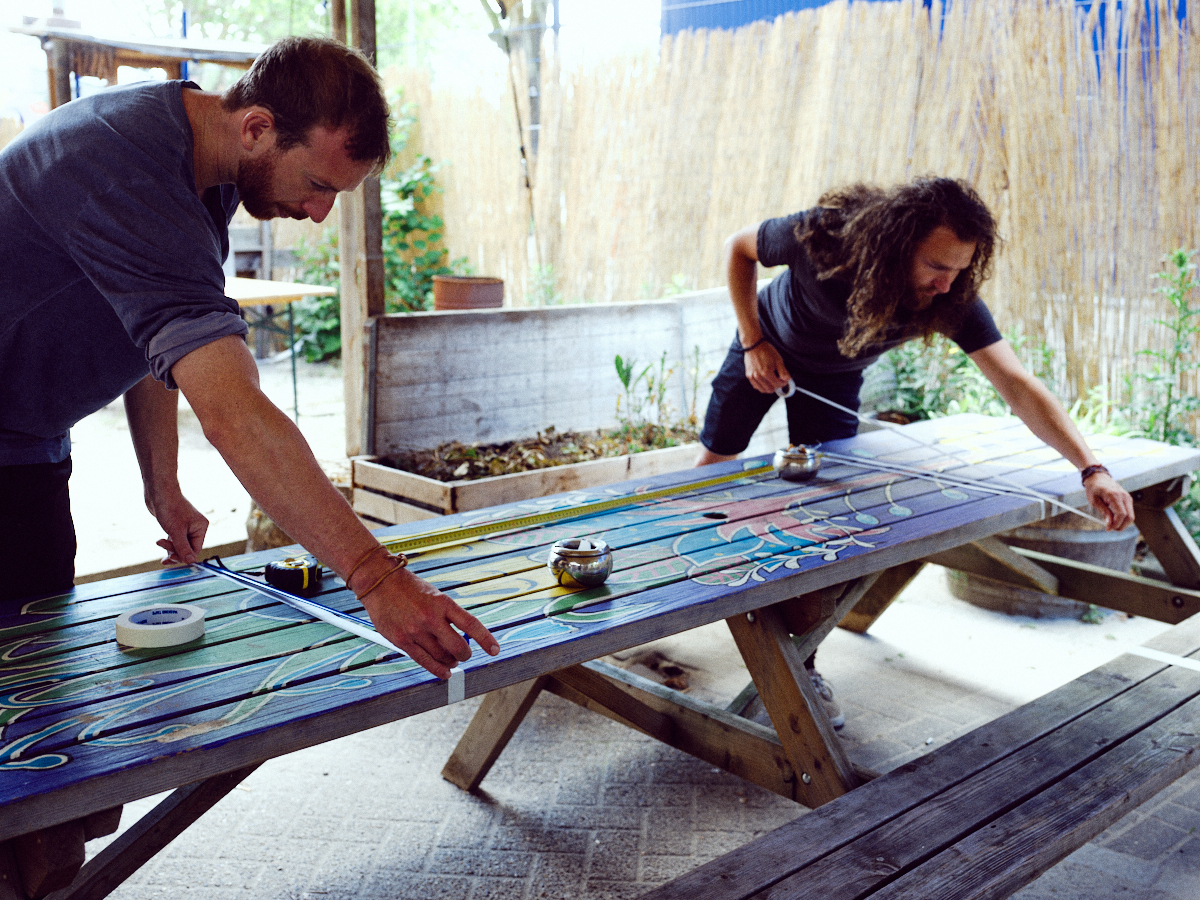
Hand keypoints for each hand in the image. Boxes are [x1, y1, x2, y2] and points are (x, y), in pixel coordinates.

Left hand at [149, 493, 208, 564]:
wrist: (158, 492)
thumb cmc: (169, 508)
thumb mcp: (176, 531)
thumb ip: (183, 548)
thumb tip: (191, 562)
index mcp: (201, 527)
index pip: (196, 549)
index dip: (184, 556)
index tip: (171, 559)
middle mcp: (195, 528)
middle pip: (187, 549)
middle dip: (175, 552)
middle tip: (164, 555)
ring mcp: (186, 527)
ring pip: (180, 545)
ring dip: (169, 548)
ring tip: (159, 543)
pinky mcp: (176, 526)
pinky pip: (174, 540)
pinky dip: (167, 543)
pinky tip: (160, 542)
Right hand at [358, 566, 499, 678]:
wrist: (379, 581)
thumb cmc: (409, 588)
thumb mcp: (434, 595)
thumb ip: (446, 615)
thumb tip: (461, 639)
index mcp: (442, 602)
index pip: (470, 624)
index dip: (485, 639)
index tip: (494, 650)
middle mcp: (430, 617)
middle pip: (457, 646)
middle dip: (465, 655)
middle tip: (464, 655)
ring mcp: (415, 630)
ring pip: (442, 657)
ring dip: (451, 663)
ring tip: (452, 662)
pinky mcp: (401, 641)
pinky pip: (424, 661)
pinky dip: (438, 670)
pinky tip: (445, 673)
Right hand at [744, 343, 790, 393]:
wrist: (754, 345)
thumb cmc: (766, 351)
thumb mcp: (778, 360)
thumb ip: (783, 371)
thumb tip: (787, 379)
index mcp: (767, 372)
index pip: (777, 385)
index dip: (783, 383)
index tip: (784, 380)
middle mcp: (758, 376)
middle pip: (770, 390)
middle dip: (776, 386)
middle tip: (779, 381)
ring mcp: (752, 377)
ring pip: (763, 390)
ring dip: (769, 388)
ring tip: (772, 382)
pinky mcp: (749, 376)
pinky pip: (756, 386)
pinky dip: (761, 386)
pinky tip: (765, 381)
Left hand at [1084, 472, 1134, 531]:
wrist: (1098, 478)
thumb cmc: (1094, 488)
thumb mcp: (1094, 501)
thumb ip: (1103, 512)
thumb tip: (1109, 524)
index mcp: (1115, 496)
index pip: (1121, 514)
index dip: (1116, 524)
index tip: (1107, 529)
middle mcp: (1124, 497)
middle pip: (1129, 517)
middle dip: (1121, 526)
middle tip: (1110, 529)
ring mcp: (1128, 498)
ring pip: (1131, 516)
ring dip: (1123, 524)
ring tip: (1112, 525)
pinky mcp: (1128, 500)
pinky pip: (1130, 512)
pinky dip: (1124, 519)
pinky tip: (1114, 520)